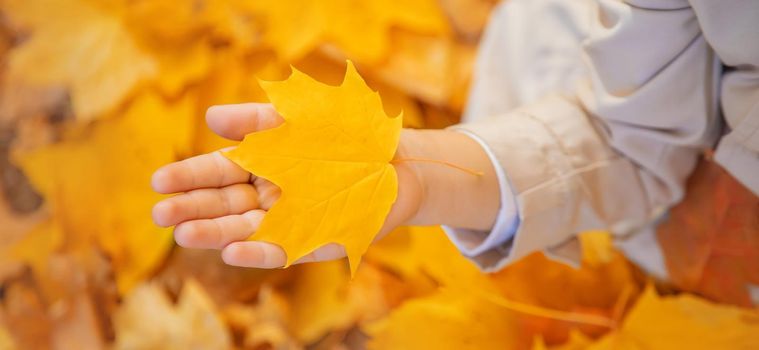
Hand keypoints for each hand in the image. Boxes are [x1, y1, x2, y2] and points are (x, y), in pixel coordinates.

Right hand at [151, 103, 421, 267]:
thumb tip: (210, 119)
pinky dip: (259, 252)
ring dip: (215, 233)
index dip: (188, 177)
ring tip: (183, 234)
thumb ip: (257, 119)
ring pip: (245, 230)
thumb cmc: (345, 135)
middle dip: (192, 209)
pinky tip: (232, 251)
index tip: (158, 181)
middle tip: (159, 214)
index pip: (217, 172)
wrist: (396, 160)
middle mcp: (270, 196)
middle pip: (224, 204)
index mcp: (262, 165)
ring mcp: (290, 220)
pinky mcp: (314, 241)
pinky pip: (283, 249)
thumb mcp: (298, 119)